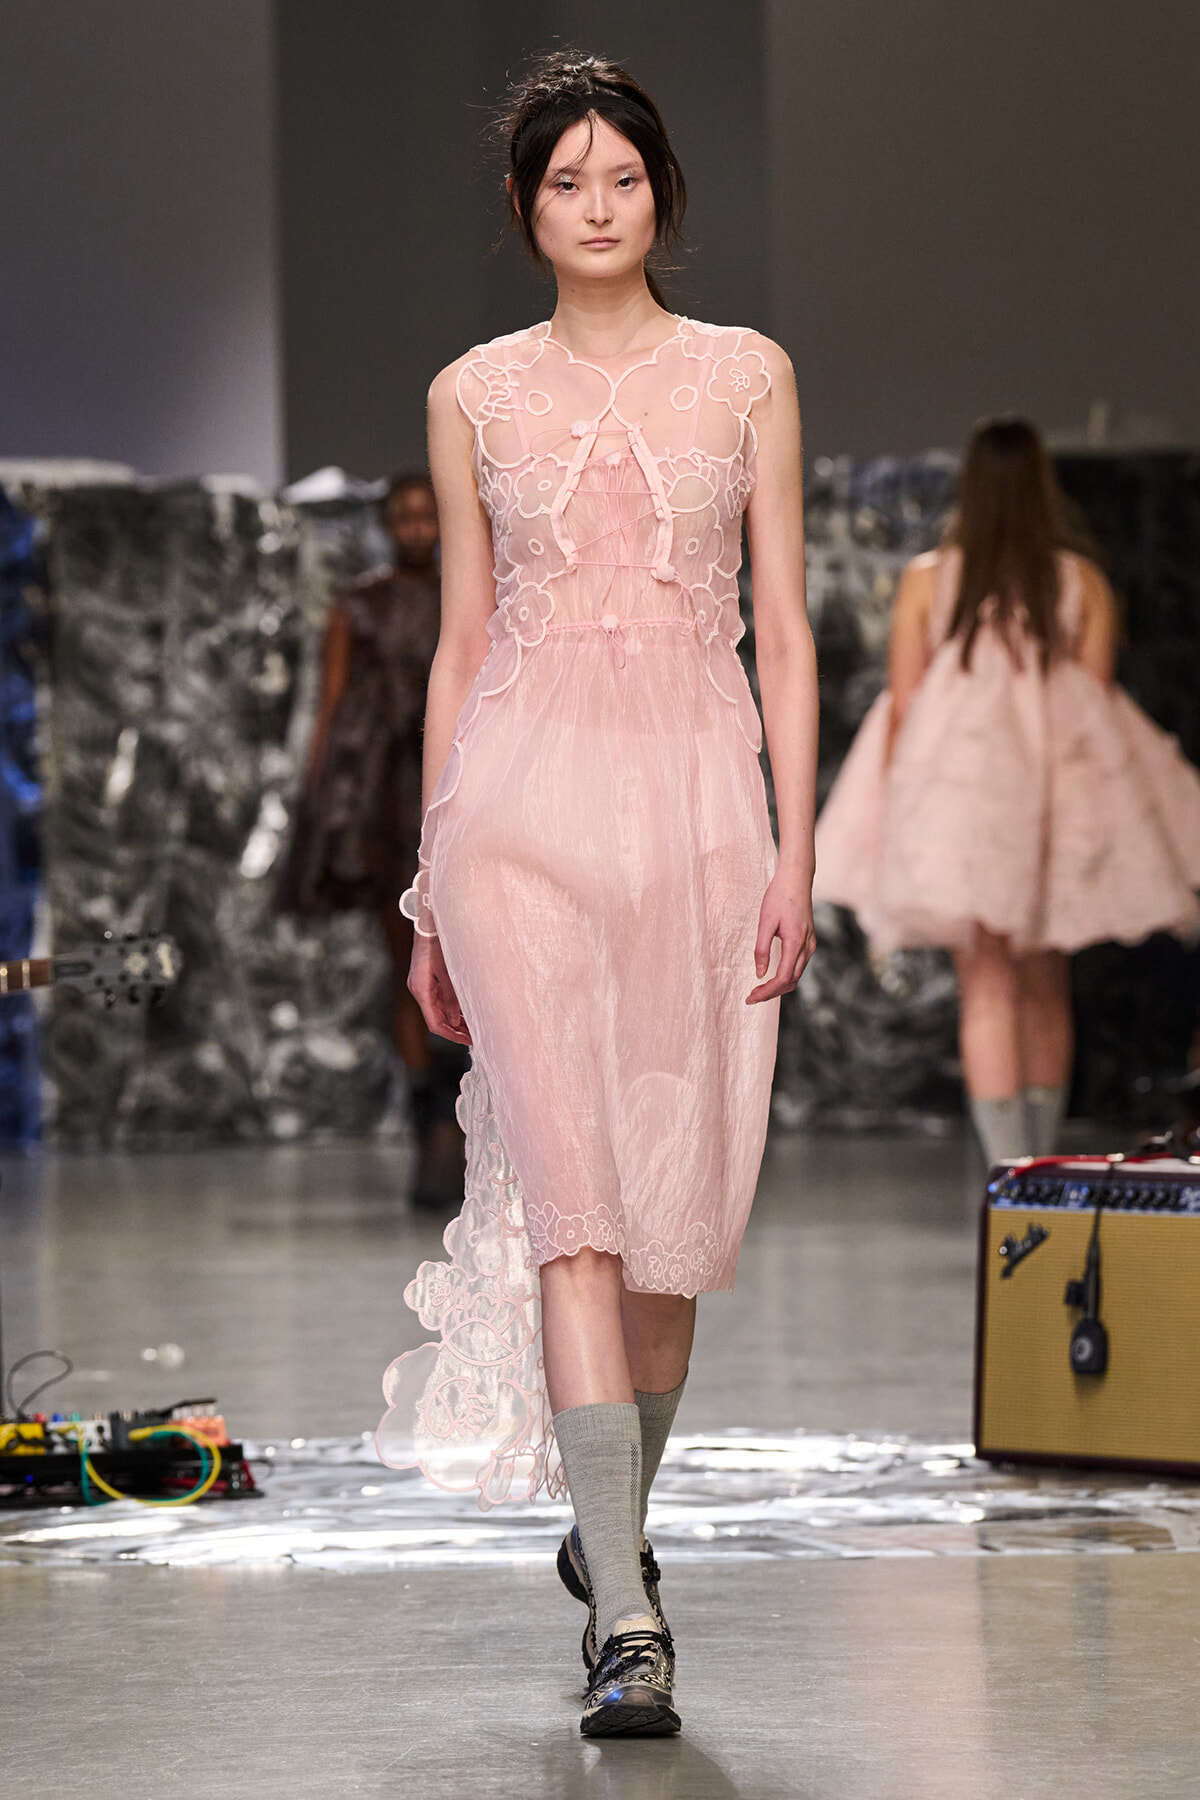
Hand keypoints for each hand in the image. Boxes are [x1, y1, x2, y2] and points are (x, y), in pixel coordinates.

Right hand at [408, 932, 471, 1044]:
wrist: (429, 921)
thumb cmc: (439, 943)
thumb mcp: (449, 971)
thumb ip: (452, 997)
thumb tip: (455, 1020)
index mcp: (421, 990)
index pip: (435, 1023)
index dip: (452, 1035)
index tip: (469, 1041)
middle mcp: (418, 989)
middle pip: (436, 1019)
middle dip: (455, 1029)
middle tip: (475, 1036)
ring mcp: (421, 984)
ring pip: (438, 1010)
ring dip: (454, 1019)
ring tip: (474, 1026)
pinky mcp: (426, 978)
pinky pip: (438, 999)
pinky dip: (451, 1007)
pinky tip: (466, 1010)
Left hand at [746, 868, 815, 1004]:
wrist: (796, 879)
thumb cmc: (779, 896)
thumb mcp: (765, 922)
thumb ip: (762, 949)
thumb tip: (760, 974)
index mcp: (796, 943)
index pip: (783, 979)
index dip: (767, 992)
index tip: (751, 997)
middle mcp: (807, 946)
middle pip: (791, 981)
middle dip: (771, 993)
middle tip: (751, 996)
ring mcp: (810, 944)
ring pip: (796, 975)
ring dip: (779, 986)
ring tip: (759, 989)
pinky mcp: (809, 941)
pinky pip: (799, 965)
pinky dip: (786, 975)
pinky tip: (772, 975)